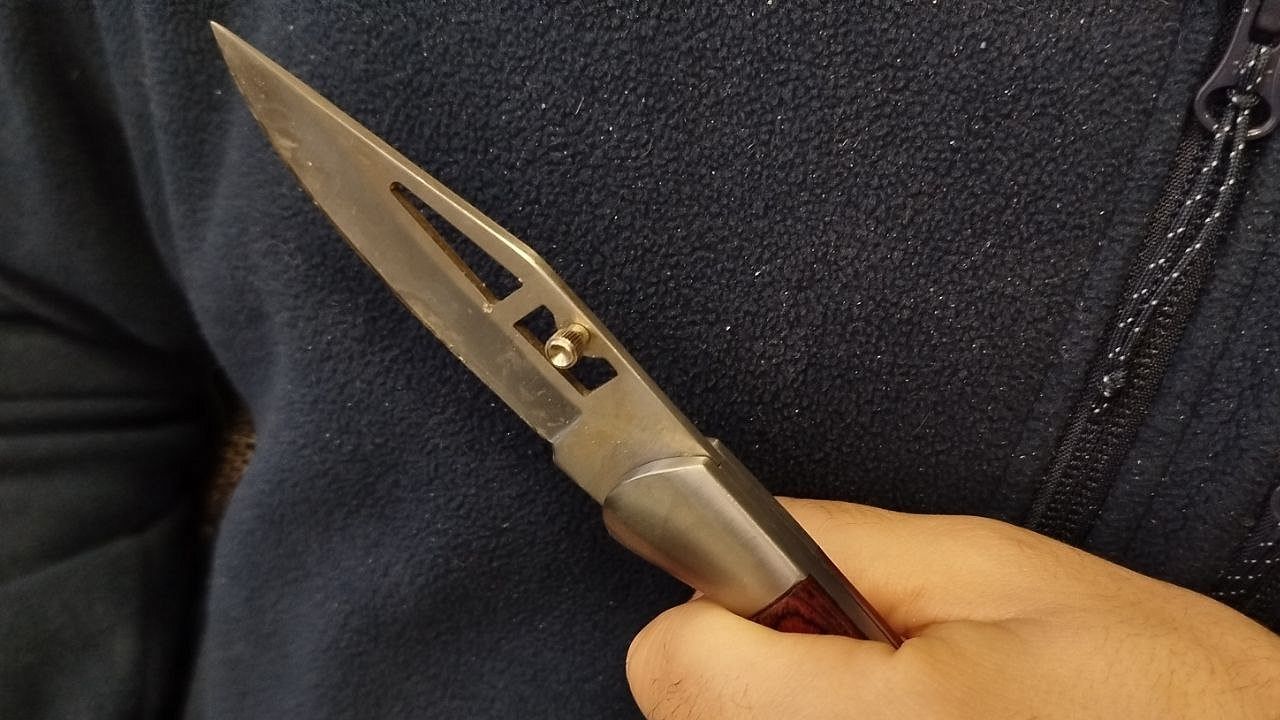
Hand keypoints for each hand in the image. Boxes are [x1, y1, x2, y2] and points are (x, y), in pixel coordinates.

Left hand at [626, 498, 1279, 718]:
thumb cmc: (1153, 692)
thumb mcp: (991, 569)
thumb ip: (835, 541)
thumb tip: (731, 528)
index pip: (672, 660)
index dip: (723, 605)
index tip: (782, 594)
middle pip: (685, 706)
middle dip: (754, 657)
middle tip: (863, 650)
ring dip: (783, 706)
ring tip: (898, 700)